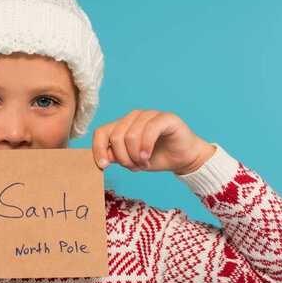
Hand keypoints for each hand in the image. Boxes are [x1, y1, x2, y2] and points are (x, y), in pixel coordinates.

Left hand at [92, 109, 215, 174]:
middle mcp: (133, 117)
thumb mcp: (131, 160)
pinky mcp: (165, 118)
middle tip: (135, 167)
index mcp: (121, 125)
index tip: (104, 166)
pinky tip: (148, 156)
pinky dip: (146, 146)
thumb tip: (102, 156)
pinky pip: (150, 129)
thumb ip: (116, 156)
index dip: (98, 149)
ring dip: (136, 156)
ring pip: (130, 135)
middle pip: (116, 137)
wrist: (182, 159)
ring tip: (144, 163)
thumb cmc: (156, 158)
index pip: (101, 132)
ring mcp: (149, 115)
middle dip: (124, 158)